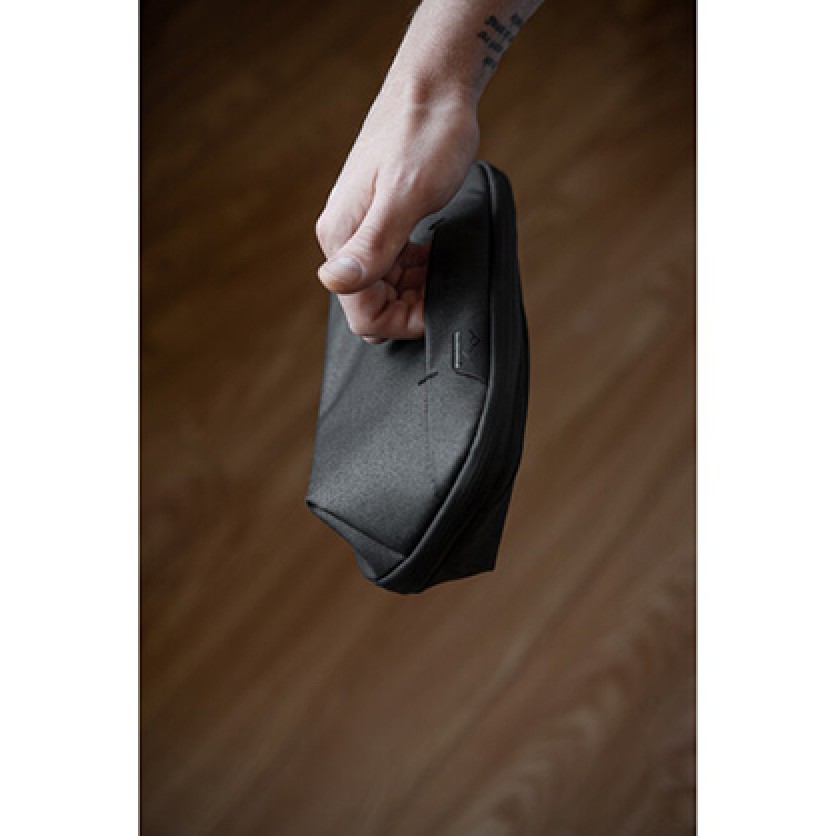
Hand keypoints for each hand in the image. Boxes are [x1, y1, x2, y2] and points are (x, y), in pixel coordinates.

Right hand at [315, 79, 478, 341]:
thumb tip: (335, 281)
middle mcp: (343, 236)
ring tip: (441, 267)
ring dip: (414, 289)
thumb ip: (373, 244)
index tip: (434, 310)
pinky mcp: (376, 219)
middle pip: (370, 304)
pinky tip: (432, 253)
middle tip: (443, 286)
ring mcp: (359, 228)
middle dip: (410, 307)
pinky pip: (391, 264)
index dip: (401, 323)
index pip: (361, 314)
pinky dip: (414, 270)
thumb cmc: (426, 134)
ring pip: (382, 287)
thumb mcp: (407, 195)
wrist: (434, 89)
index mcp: (341, 236)